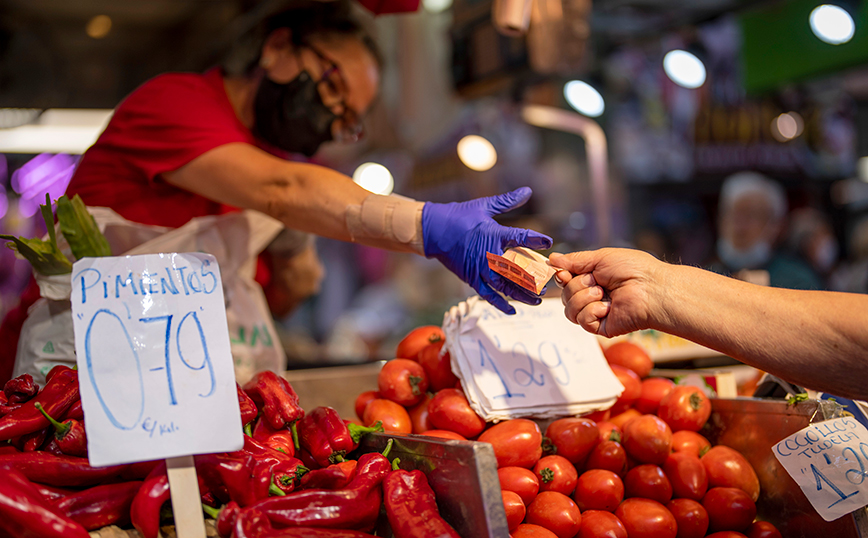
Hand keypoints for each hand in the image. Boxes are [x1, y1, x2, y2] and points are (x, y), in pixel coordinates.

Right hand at [422, 187, 552, 313]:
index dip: (536, 240)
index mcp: (494, 234)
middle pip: (518, 270)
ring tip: (537, 300)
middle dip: (535, 277)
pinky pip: (488, 295)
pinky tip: (513, 309)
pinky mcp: (472, 278)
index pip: (521, 237)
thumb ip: (507, 201)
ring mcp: (480, 269)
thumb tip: (527, 190)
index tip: (548, 242)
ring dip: (522, 294)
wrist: (433, 231)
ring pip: (506, 286)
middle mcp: (490, 255)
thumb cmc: (459, 216)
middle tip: (548, 283)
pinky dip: (500, 303)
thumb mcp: (484, 206)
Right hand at [549, 248, 663, 336]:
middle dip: (577, 286)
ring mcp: (596, 312)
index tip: (564, 273)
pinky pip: (582, 320)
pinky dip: (592, 311)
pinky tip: (607, 307)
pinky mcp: (601, 326)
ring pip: (569, 310)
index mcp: (592, 278)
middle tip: (597, 282)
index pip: (565, 281)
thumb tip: (552, 259)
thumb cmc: (633, 269)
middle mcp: (592, 296)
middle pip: (564, 295)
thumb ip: (574, 260)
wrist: (651, 288)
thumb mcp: (600, 257)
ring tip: (602, 293)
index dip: (561, 277)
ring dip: (583, 298)